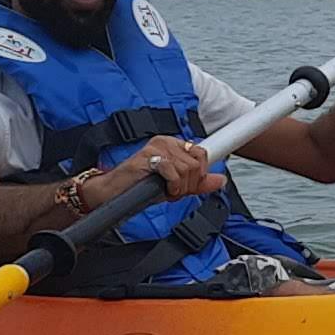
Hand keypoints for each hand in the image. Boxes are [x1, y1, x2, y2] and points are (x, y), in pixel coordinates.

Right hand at [86, 138, 216, 214]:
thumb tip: (220, 180)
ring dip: (179, 187)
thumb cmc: (141, 187)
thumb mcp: (176, 185)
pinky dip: (171, 186)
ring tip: (165, 190)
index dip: (199, 174)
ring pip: (186, 169)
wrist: (114, 193)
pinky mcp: (148, 156)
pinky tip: (162, 189)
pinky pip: (173, 172)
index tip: (188, 185)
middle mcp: (165, 142)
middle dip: (189, 184)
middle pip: (196, 163)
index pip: (201, 153)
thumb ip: (198, 182)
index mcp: (172, 144)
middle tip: (174, 190)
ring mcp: (156, 147)